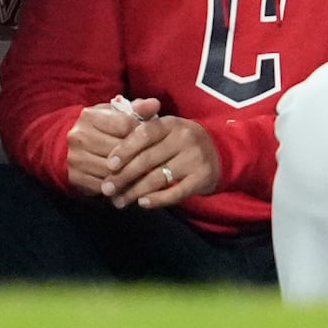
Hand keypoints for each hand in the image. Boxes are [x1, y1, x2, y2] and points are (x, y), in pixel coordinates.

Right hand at [65, 98, 157, 196]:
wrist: (67, 147)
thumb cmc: (100, 129)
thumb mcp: (115, 115)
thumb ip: (137, 109)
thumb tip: (155, 104)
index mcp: (89, 116)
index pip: (124, 124)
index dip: (141, 132)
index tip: (150, 138)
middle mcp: (79, 135)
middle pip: (118, 149)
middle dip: (138, 155)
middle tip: (155, 160)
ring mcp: (76, 157)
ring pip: (112, 170)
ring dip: (131, 174)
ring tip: (147, 175)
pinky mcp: (75, 177)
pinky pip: (103, 185)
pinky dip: (119, 188)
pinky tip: (131, 185)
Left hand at [103, 113, 220, 209]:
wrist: (219, 152)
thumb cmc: (181, 142)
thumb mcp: (166, 128)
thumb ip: (141, 126)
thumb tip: (112, 133)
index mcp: (170, 123)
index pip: (144, 134)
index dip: (125, 149)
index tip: (109, 164)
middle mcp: (184, 138)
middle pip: (147, 159)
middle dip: (124, 176)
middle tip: (108, 188)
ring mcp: (195, 158)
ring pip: (158, 178)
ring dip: (135, 191)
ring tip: (120, 201)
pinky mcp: (203, 177)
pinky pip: (176, 192)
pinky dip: (157, 199)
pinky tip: (142, 203)